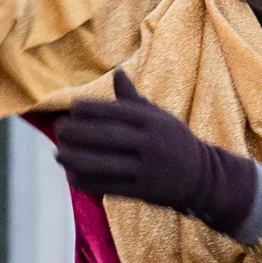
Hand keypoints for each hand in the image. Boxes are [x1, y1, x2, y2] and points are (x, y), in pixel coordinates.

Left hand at [54, 71, 257, 234]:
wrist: (202, 177)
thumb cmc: (172, 141)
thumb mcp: (159, 116)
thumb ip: (134, 99)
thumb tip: (118, 72)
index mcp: (153, 121)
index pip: (116, 111)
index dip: (91, 109)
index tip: (72, 109)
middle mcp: (151, 143)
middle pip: (107, 136)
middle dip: (78, 133)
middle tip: (60, 131)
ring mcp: (148, 168)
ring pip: (104, 164)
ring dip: (77, 159)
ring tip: (59, 154)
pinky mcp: (144, 190)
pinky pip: (110, 186)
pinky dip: (89, 182)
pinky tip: (72, 177)